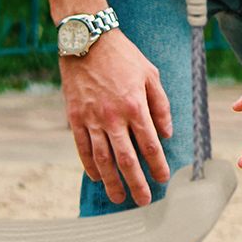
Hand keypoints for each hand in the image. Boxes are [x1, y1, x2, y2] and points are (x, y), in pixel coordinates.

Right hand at [61, 27, 171, 205]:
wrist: (88, 41)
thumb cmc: (124, 57)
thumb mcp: (151, 75)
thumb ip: (160, 105)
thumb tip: (167, 133)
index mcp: (135, 106)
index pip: (150, 144)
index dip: (157, 165)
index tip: (163, 179)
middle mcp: (113, 117)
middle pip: (126, 159)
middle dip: (137, 183)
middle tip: (144, 200)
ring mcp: (91, 118)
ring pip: (103, 159)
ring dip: (112, 181)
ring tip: (119, 198)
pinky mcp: (75, 117)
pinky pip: (82, 147)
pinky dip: (90, 165)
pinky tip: (98, 178)